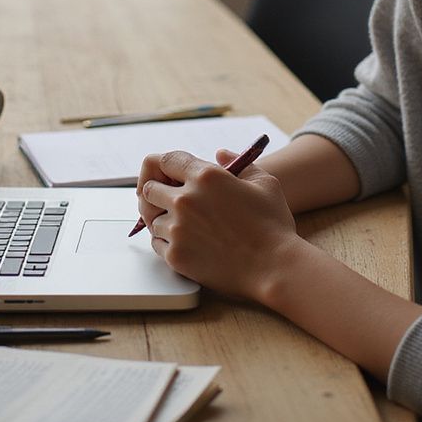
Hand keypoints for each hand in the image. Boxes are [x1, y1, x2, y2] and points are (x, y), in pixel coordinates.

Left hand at [135, 147, 300, 300]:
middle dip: (157, 192)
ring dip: (162, 218)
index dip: (162, 166)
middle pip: (148, 189)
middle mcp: (185, 200)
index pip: (164, 160)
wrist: (273, 267)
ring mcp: (177, 229)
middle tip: (169, 200)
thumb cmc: (272, 225)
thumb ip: (239, 162)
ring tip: (182, 223)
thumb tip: (220, 154)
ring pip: (151, 218)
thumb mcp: (264, 182)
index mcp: (205, 176)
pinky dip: (165, 241)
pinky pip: (156, 243)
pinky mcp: (175, 256)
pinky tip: (184, 241)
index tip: (165, 174)